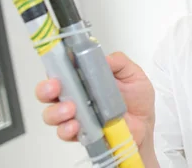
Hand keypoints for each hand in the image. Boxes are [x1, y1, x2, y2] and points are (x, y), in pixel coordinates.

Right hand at [35, 52, 154, 149]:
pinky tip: (76, 126)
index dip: (55, 66)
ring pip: (51, 113)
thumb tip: (103, 58)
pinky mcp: (79, 133)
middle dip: (46, 89)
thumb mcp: (133, 74)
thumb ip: (119, 62)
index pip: (62, 69)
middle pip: (48, 91)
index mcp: (85, 78)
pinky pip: (64, 133)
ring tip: (71, 109)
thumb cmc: (137, 99)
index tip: (58, 66)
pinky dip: (67, 129)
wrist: (145, 126)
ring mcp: (75, 115)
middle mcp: (75, 96)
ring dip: (56, 111)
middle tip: (55, 88)